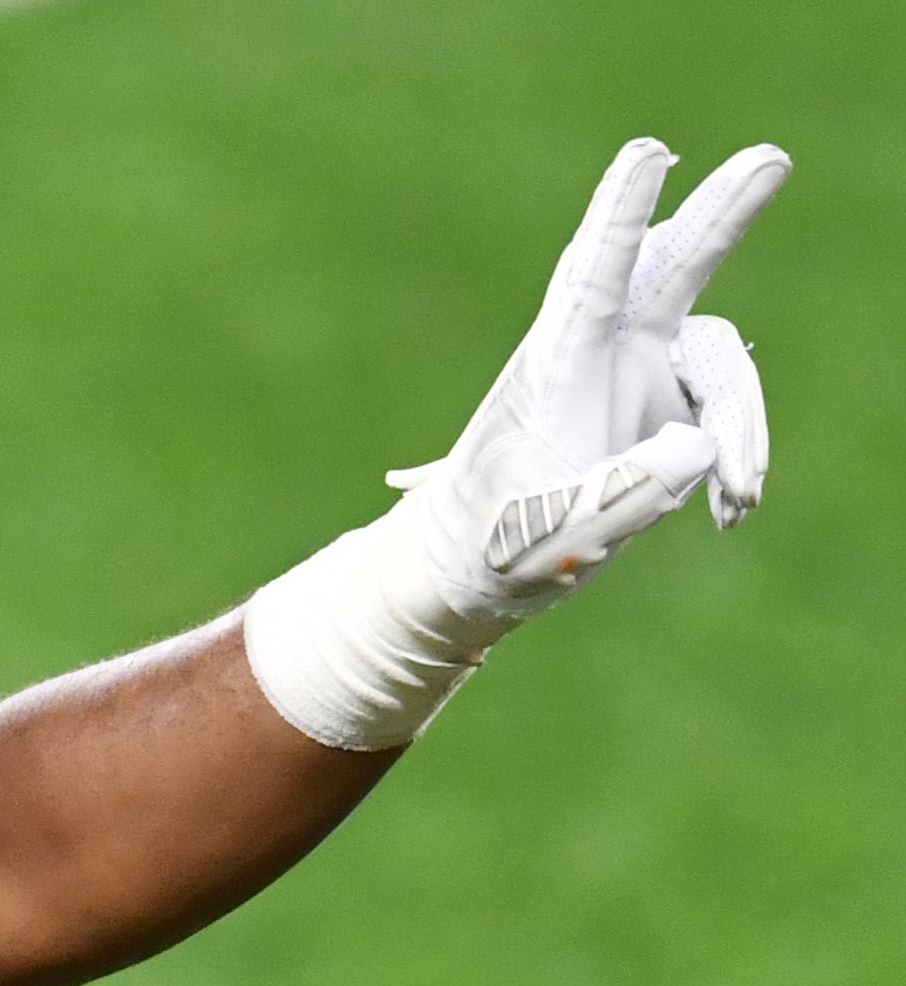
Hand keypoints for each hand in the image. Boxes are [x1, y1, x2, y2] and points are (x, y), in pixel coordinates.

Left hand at [387, 138, 783, 618]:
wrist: (480, 564)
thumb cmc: (496, 545)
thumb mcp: (554, 534)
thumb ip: (625, 492)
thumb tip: (698, 445)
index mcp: (553, 364)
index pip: (590, 278)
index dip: (620, 216)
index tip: (647, 155)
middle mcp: (600, 350)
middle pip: (670, 266)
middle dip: (721, 215)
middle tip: (772, 160)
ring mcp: (640, 368)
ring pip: (723, 364)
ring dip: (744, 427)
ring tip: (740, 498)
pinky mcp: (670, 400)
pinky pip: (728, 410)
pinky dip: (740, 454)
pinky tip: (730, 511)